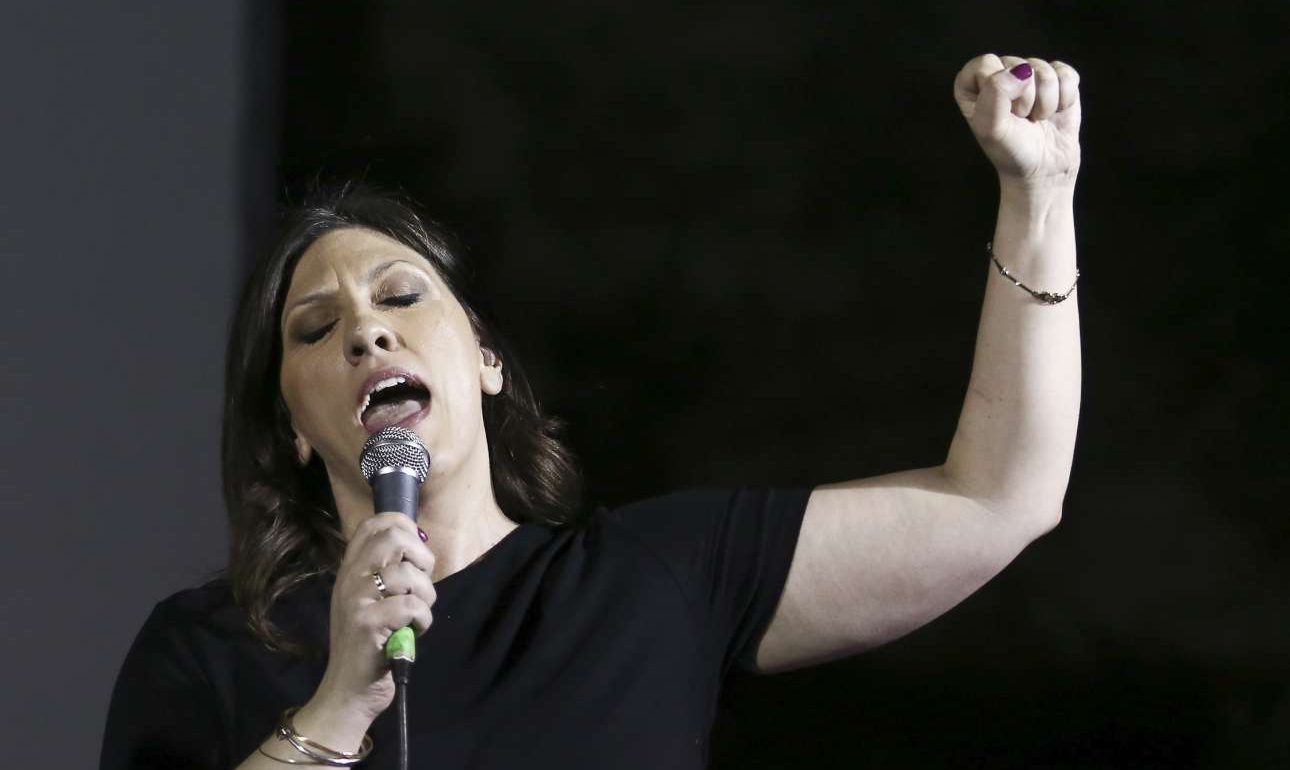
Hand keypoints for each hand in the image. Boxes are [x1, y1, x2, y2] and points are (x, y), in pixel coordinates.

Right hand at [311, 512, 436, 721]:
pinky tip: (413, 632)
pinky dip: (423, 620)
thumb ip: (388, 572)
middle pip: (394, 537)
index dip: (404, 527)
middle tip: (419, 586)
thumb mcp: (372, 600)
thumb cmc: (370, 644)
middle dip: (422, 559)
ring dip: (426, 597)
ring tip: (416, 616)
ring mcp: (355, 599)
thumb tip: (420, 542)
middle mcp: (349, 577)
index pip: (375, 524)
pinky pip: (412, 605)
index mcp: (351, 569)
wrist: (349, 691)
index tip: (415, 555)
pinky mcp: (367, 623)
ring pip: (409, 574)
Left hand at [954, 54, 1081, 190]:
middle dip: (1024, 98)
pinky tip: (1055, 112)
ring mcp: (1029, 75)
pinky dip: (1065, 97)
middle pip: (1017, 65)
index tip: (1001, 112)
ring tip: (1036, 118)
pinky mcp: (1057, 78)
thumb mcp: (992, 128)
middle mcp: (998, 74)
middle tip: (1020, 119)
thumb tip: (1022, 71)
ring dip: (1045, 102)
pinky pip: (1065, 73)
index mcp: (972, 85)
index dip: (998, 89)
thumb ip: (995, 94)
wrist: (1043, 169)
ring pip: (1043, 69)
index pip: (985, 63)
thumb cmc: (1011, 150)